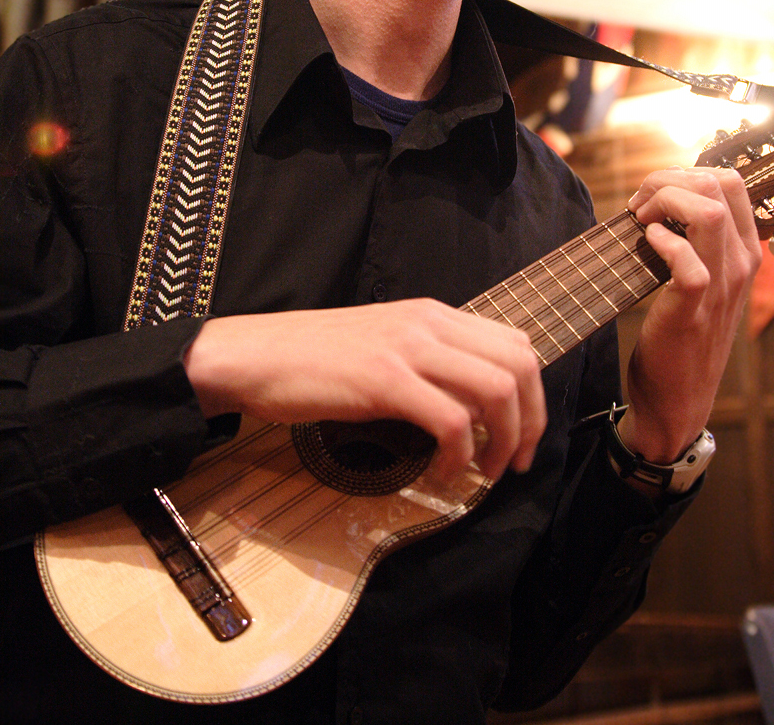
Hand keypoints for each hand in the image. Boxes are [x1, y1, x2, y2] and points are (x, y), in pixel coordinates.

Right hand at [183, 299, 546, 481]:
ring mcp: (407, 348)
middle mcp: (429, 322)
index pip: (515, 343)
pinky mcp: (383, 379)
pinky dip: (460, 455)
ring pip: (497, 388)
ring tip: (485, 472)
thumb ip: (427, 361)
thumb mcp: (383, 345)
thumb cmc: (311, 358)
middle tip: (516, 463)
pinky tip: (443, 473)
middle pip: (520, 364)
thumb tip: (469, 404)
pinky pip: (451, 420)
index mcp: (432, 314)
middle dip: (532, 422)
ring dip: (505, 440)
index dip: (533, 395)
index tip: (521, 436)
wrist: (253, 355)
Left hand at [619, 166, 759, 465]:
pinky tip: (645, 244)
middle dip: (669, 180)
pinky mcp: (693, 308)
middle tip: (641, 206)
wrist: (676, 398)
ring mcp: (721, 286)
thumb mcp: (698, 280)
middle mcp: (741, 264)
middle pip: (721, 184)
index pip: (730, 181)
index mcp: (743, 252)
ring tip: (642, 220)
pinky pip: (687, 260)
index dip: (683, 174)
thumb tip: (661, 200)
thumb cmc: (678, 334)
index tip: (652, 198)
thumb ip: (692, 242)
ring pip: (709, 211)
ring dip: (664, 202)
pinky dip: (661, 242)